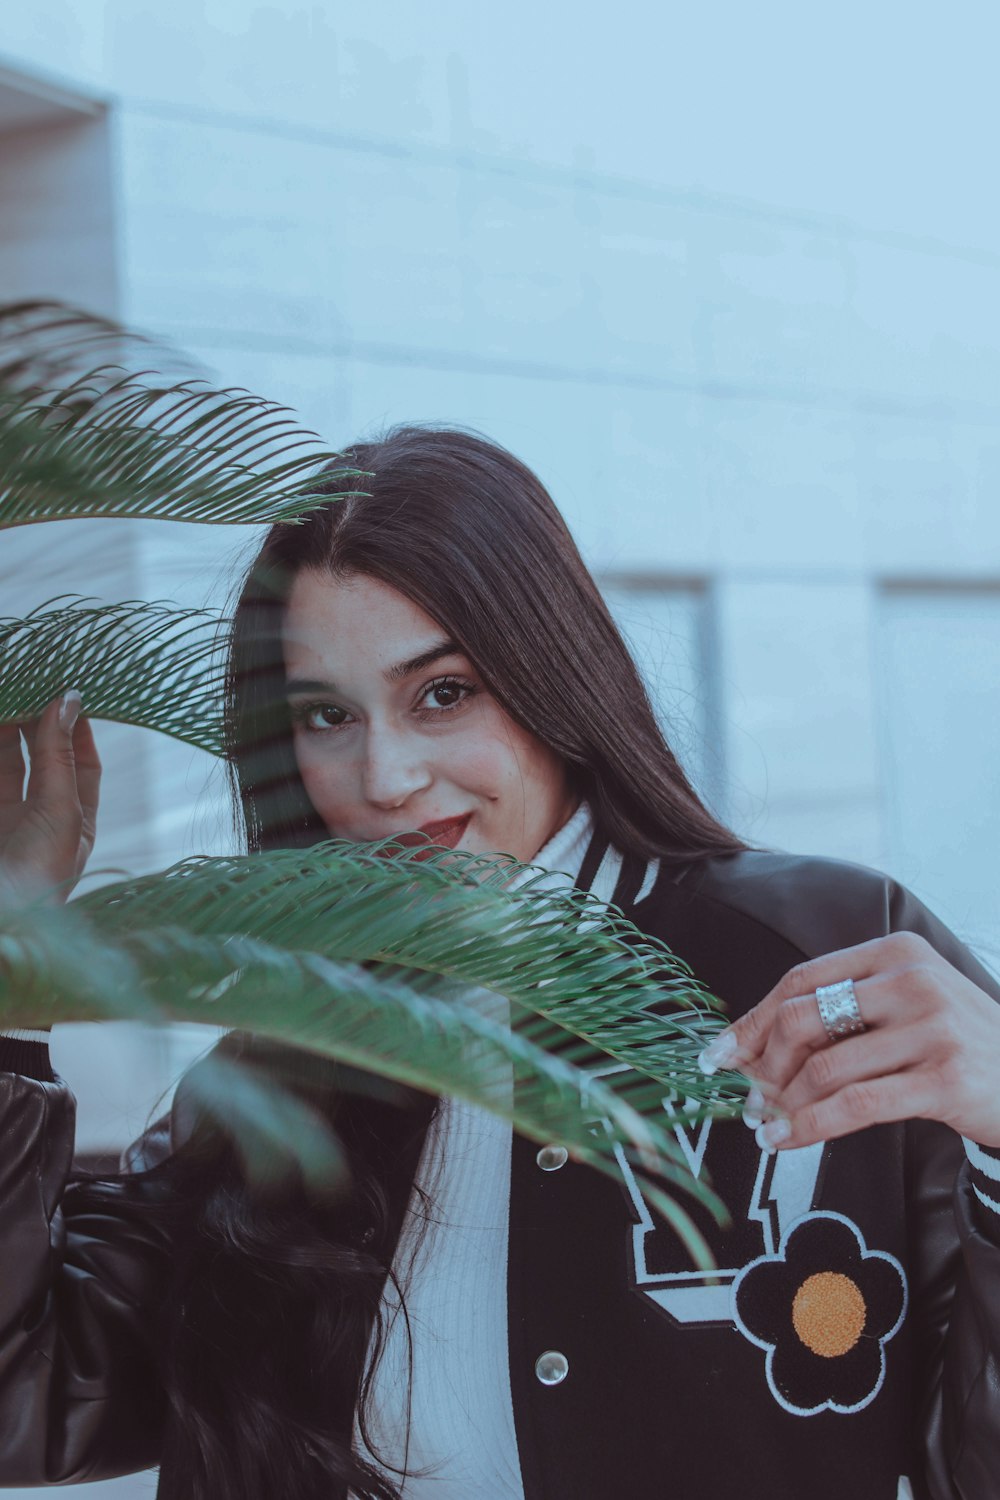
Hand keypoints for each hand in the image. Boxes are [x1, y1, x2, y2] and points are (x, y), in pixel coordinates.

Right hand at [0, 691, 100, 904]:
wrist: (3, 917)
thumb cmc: (40, 874)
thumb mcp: (61, 811)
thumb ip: (61, 756)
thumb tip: (67, 702)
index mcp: (75, 823)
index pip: (83, 767)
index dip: (78, 730)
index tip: (71, 696)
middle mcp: (40, 819)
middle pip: (41, 759)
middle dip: (36, 723)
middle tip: (34, 686)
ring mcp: (7, 820)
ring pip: (6, 765)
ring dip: (7, 730)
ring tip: (11, 694)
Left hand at [697, 933, 999, 1150]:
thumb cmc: (958, 1043)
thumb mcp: (908, 1004)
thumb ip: (844, 1012)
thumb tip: (754, 1045)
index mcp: (895, 953)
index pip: (801, 980)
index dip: (753, 1020)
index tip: (719, 1053)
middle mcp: (913, 981)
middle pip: (803, 1018)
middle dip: (763, 1066)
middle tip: (749, 1098)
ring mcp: (933, 1028)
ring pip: (825, 1067)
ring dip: (784, 1104)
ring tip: (768, 1125)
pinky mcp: (945, 1079)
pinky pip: (857, 1105)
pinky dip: (811, 1125)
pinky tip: (790, 1138)